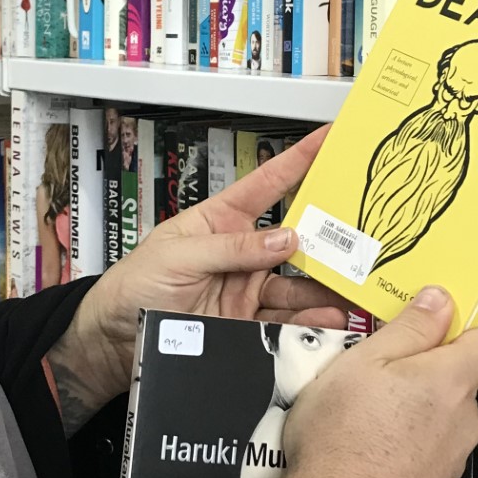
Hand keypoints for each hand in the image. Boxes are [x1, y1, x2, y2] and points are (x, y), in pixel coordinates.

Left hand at [55, 128, 347, 417]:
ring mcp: (247, 289)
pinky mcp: (247, 325)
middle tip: (362, 237)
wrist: (114, 340)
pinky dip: (310, 321)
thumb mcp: (177, 256)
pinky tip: (329, 320)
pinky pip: (286, 321)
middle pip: (295, 239)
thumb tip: (285, 239)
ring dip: (325, 287)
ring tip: (351, 290)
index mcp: (222, 220)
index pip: (267, 184)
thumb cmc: (134, 285)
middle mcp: (242, 252)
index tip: (330, 138)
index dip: (298, 160)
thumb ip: (230, 248)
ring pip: (297, 284)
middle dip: (329, 237)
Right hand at [258, 287, 477, 477]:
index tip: (439, 326)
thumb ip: (409, 329)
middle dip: (427, 374)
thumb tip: (440, 301)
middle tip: (378, 376)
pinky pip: (427, 455)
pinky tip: (366, 454)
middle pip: (461, 383)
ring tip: (364, 419)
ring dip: (413, 414)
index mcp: (450, 383)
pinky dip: (404, 449)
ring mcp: (452, 462)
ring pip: (442, 421)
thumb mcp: (361, 363)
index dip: (471, 329)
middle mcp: (463, 423)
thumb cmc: (339, 441)